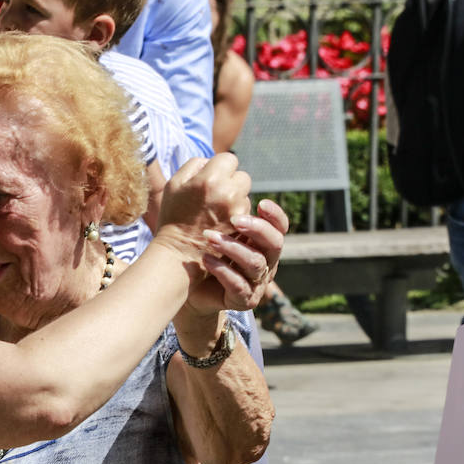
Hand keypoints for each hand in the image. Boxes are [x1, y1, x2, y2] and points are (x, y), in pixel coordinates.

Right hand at [152, 154, 252, 273]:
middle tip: (213, 196)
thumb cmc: (173, 216)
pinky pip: (247, 213)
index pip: (229, 158)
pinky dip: (237, 215)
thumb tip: (210, 161)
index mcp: (211, 178)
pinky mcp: (243, 226)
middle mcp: (229, 192)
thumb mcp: (174, 184)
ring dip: (235, 199)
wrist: (178, 253)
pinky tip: (220, 223)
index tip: (210, 178)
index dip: (219, 167)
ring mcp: (238, 211)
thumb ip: (194, 164)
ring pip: (245, 195)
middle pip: (242, 176)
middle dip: (230, 182)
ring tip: (214, 212)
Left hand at [180, 198, 288, 315]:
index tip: (260, 202)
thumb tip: (213, 164)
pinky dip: (223, 271)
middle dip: (258, 229)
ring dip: (234, 248)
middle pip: (276, 243)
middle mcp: (263, 259)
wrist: (184, 287)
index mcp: (260, 240)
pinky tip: (207, 259)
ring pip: (256, 264)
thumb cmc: (198, 250)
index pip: (279, 224)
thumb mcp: (206, 221)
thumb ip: (216, 199)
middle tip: (235, 219)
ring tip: (210, 237)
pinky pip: (239, 285)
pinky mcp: (242, 299)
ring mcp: (255, 281)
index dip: (275, 215)